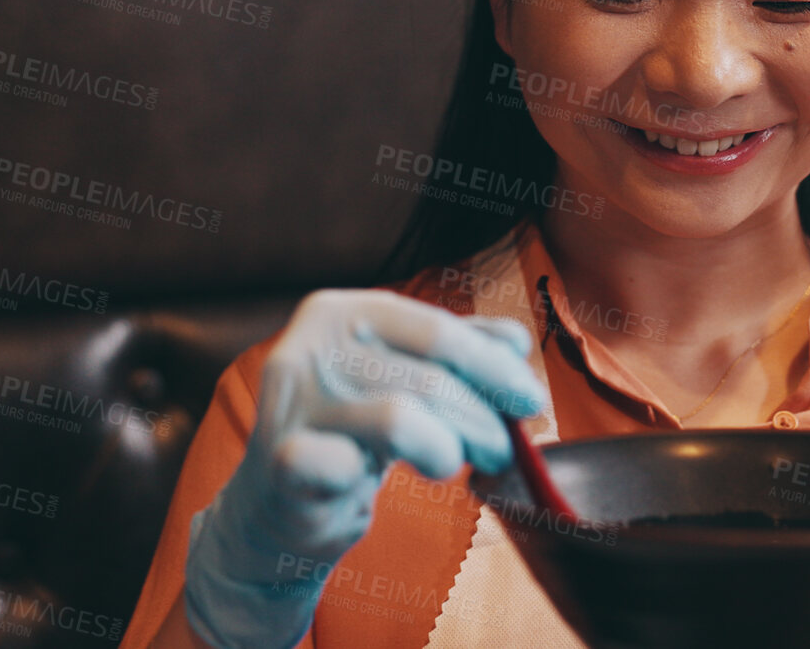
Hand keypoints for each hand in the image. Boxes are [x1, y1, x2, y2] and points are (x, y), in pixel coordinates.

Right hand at [183, 289, 547, 648]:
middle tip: (502, 450)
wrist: (279, 499)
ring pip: (400, 421)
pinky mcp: (279, 462)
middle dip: (482, 420)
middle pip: (430, 380)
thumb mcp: (405, 377)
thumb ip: (459, 352)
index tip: (531, 400)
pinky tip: (364, 483)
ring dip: (446, 451)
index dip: (494, 368)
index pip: (439, 331)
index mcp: (339, 311)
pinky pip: (343, 466)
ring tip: (452, 465)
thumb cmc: (352, 429)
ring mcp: (290, 403)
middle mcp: (308, 346)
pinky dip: (366, 480)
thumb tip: (515, 341)